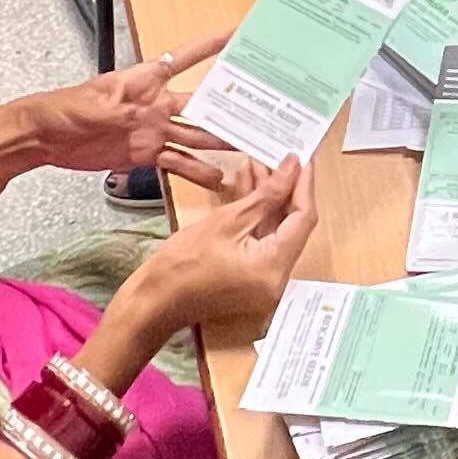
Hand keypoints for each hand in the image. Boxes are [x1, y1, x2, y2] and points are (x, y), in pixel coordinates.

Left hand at [0, 34, 230, 181]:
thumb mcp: (92, 105)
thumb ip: (121, 110)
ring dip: (220, 142)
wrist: (45, 138)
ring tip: (249, 149)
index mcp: (144, 81)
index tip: (238, 32)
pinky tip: (217, 178)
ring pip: (196, 136)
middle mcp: (156, 104)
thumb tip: (140, 114)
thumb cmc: (64, 108)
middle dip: (229, 105)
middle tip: (260, 110)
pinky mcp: (145, 154)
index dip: (210, 45)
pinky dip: (197, 171)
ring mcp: (153, 130)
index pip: (184, 58)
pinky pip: (177, 163)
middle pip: (200, 103)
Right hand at [130, 154, 319, 344]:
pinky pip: (262, 241)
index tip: (301, 157)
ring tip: (259, 164)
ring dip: (269, 200)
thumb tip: (292, 168)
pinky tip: (249, 187)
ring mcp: (264, 280)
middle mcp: (277, 278)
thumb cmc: (182, 264)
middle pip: (293, 225)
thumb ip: (266, 194)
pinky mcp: (251, 278)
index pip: (304, 219)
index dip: (304, 185)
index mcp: (274, 267)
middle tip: (281, 157)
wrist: (154, 301)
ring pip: (276, 230)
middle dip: (286, 189)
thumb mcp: (227, 221)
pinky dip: (257, 217)